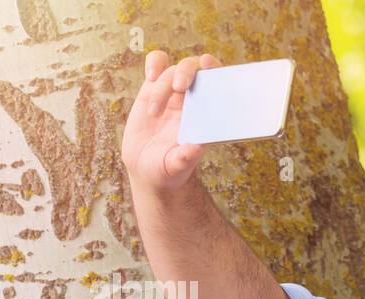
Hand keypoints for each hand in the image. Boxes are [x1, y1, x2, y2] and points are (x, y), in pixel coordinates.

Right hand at [121, 51, 222, 192]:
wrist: (146, 168)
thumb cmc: (167, 170)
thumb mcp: (175, 167)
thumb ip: (185, 158)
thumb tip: (196, 148)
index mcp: (206, 116)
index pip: (217, 85)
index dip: (216, 70)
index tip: (208, 65)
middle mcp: (192, 101)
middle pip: (194, 69)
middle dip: (188, 71)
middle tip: (180, 87)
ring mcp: (172, 94)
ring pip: (172, 70)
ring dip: (163, 85)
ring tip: (154, 113)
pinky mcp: (152, 90)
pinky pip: (157, 65)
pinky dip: (154, 63)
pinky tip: (150, 75)